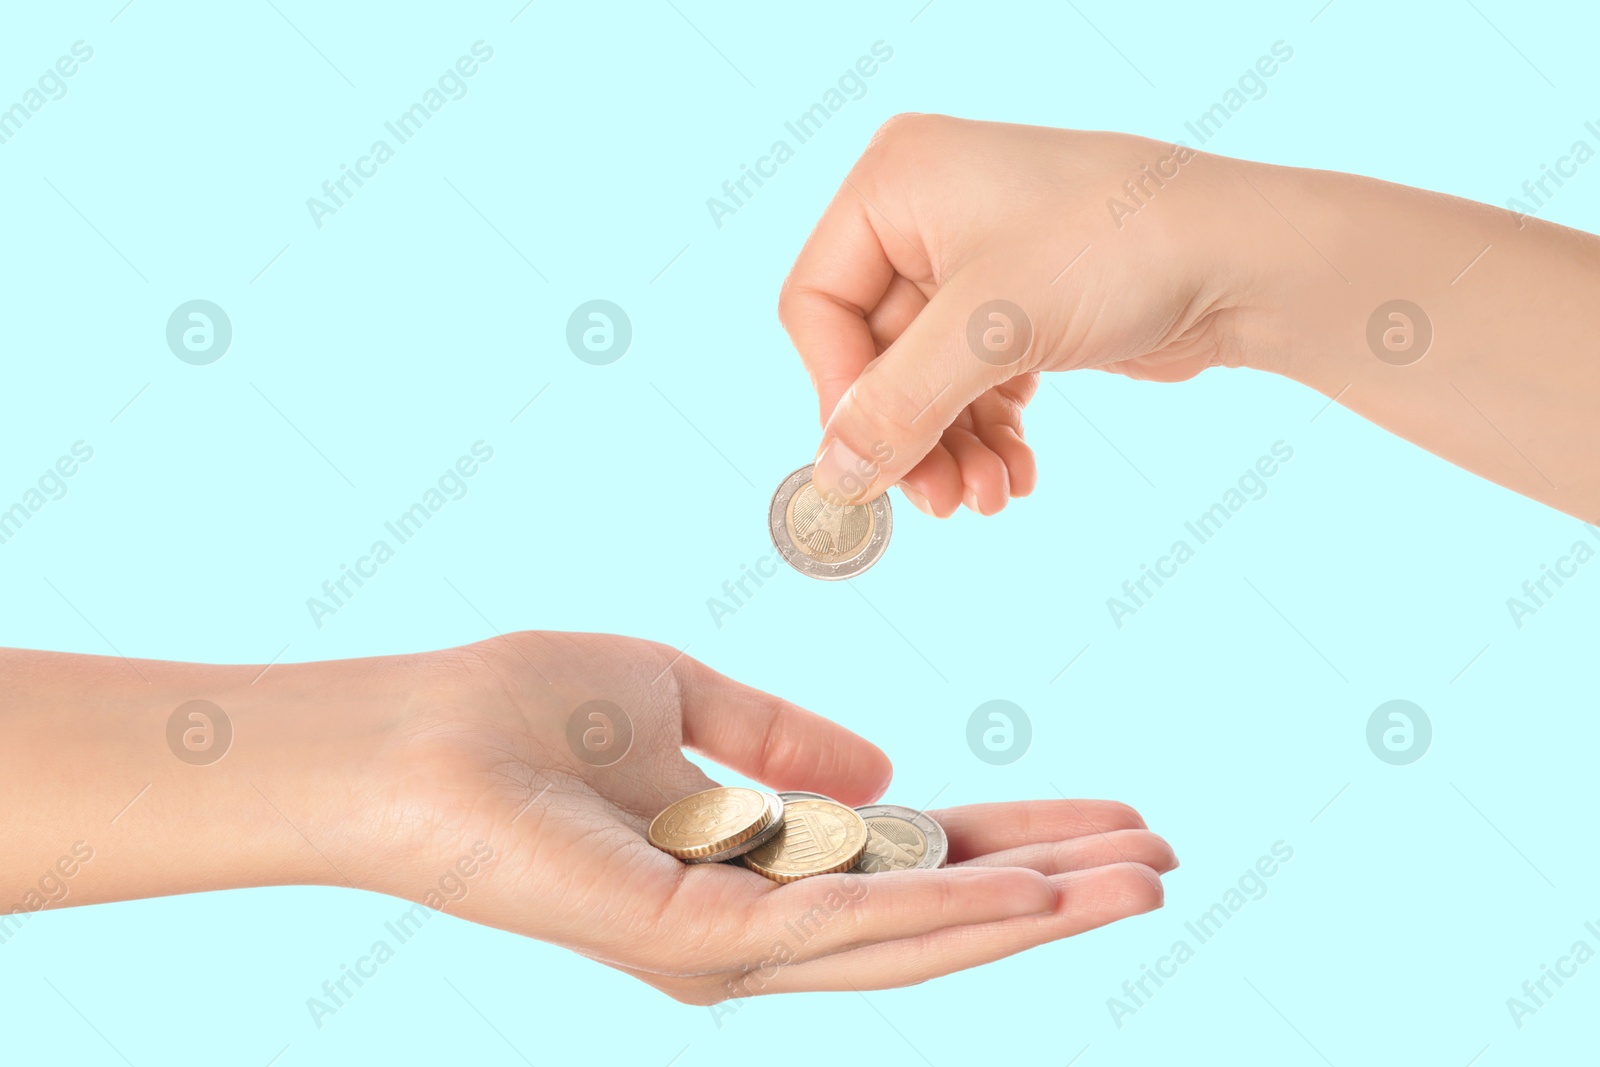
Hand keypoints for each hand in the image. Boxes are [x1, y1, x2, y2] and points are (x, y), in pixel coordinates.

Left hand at [385, 632, 1174, 1002]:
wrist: (412, 738)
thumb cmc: (524, 710)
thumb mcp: (686, 700)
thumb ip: (786, 741)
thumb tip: (887, 775)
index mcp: (760, 856)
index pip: (915, 862)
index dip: (1015, 844)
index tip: (1107, 819)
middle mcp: (757, 922)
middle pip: (934, 914)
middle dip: (1049, 890)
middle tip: (1162, 863)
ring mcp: (730, 944)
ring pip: (911, 938)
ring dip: (1029, 913)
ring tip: (1135, 882)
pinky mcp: (695, 943)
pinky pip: (842, 929)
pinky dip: (943, 916)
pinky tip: (1028, 897)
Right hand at [780, 114, 1599, 520]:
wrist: (1247, 259)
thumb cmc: (1118, 249)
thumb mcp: (990, 329)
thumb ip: (898, 407)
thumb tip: (833, 478)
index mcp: (895, 184)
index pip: (818, 304)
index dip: (840, 392)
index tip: (875, 462)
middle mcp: (924, 216)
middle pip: (873, 356)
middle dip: (910, 436)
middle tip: (941, 503)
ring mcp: (974, 265)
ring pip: (923, 382)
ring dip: (951, 449)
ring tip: (990, 497)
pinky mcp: (1019, 310)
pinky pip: (972, 387)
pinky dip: (988, 435)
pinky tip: (1017, 475)